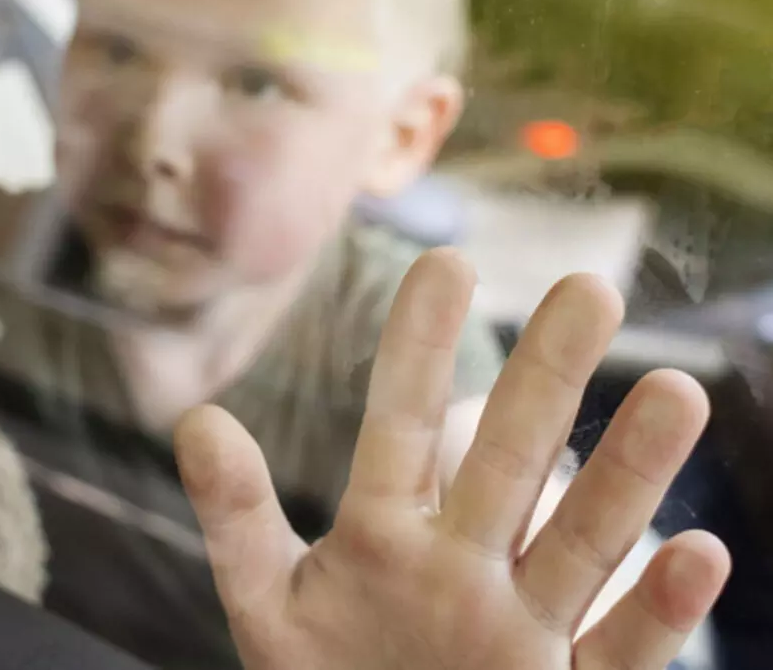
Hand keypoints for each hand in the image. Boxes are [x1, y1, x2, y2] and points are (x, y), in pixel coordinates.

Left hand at [176, 249, 729, 669]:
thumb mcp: (270, 606)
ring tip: (672, 389)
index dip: (417, 349)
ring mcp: (518, 630)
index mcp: (385, 536)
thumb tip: (195, 416)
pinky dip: (657, 613)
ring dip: (625, 473)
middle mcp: (462, 566)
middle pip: (506, 461)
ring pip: (581, 541)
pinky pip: (618, 655)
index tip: (445, 261)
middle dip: (542, 380)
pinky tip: (698, 553)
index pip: (400, 426)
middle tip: (587, 287)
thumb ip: (236, 517)